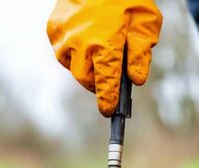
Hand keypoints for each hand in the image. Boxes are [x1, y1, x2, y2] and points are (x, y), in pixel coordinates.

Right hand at [47, 0, 161, 115]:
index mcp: (105, 46)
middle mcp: (80, 44)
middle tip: (106, 81)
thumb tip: (136, 80)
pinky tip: (83, 41)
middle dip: (96, 84)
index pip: (106, 85)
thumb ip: (141, 54)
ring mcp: (63, 36)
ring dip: (83, 66)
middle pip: (85, 79)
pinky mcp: (53, 27)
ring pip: (71, 65)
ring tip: (96, 54)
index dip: (107, 101)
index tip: (109, 111)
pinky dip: (71, 51)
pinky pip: (60, 49)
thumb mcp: (146, 24)